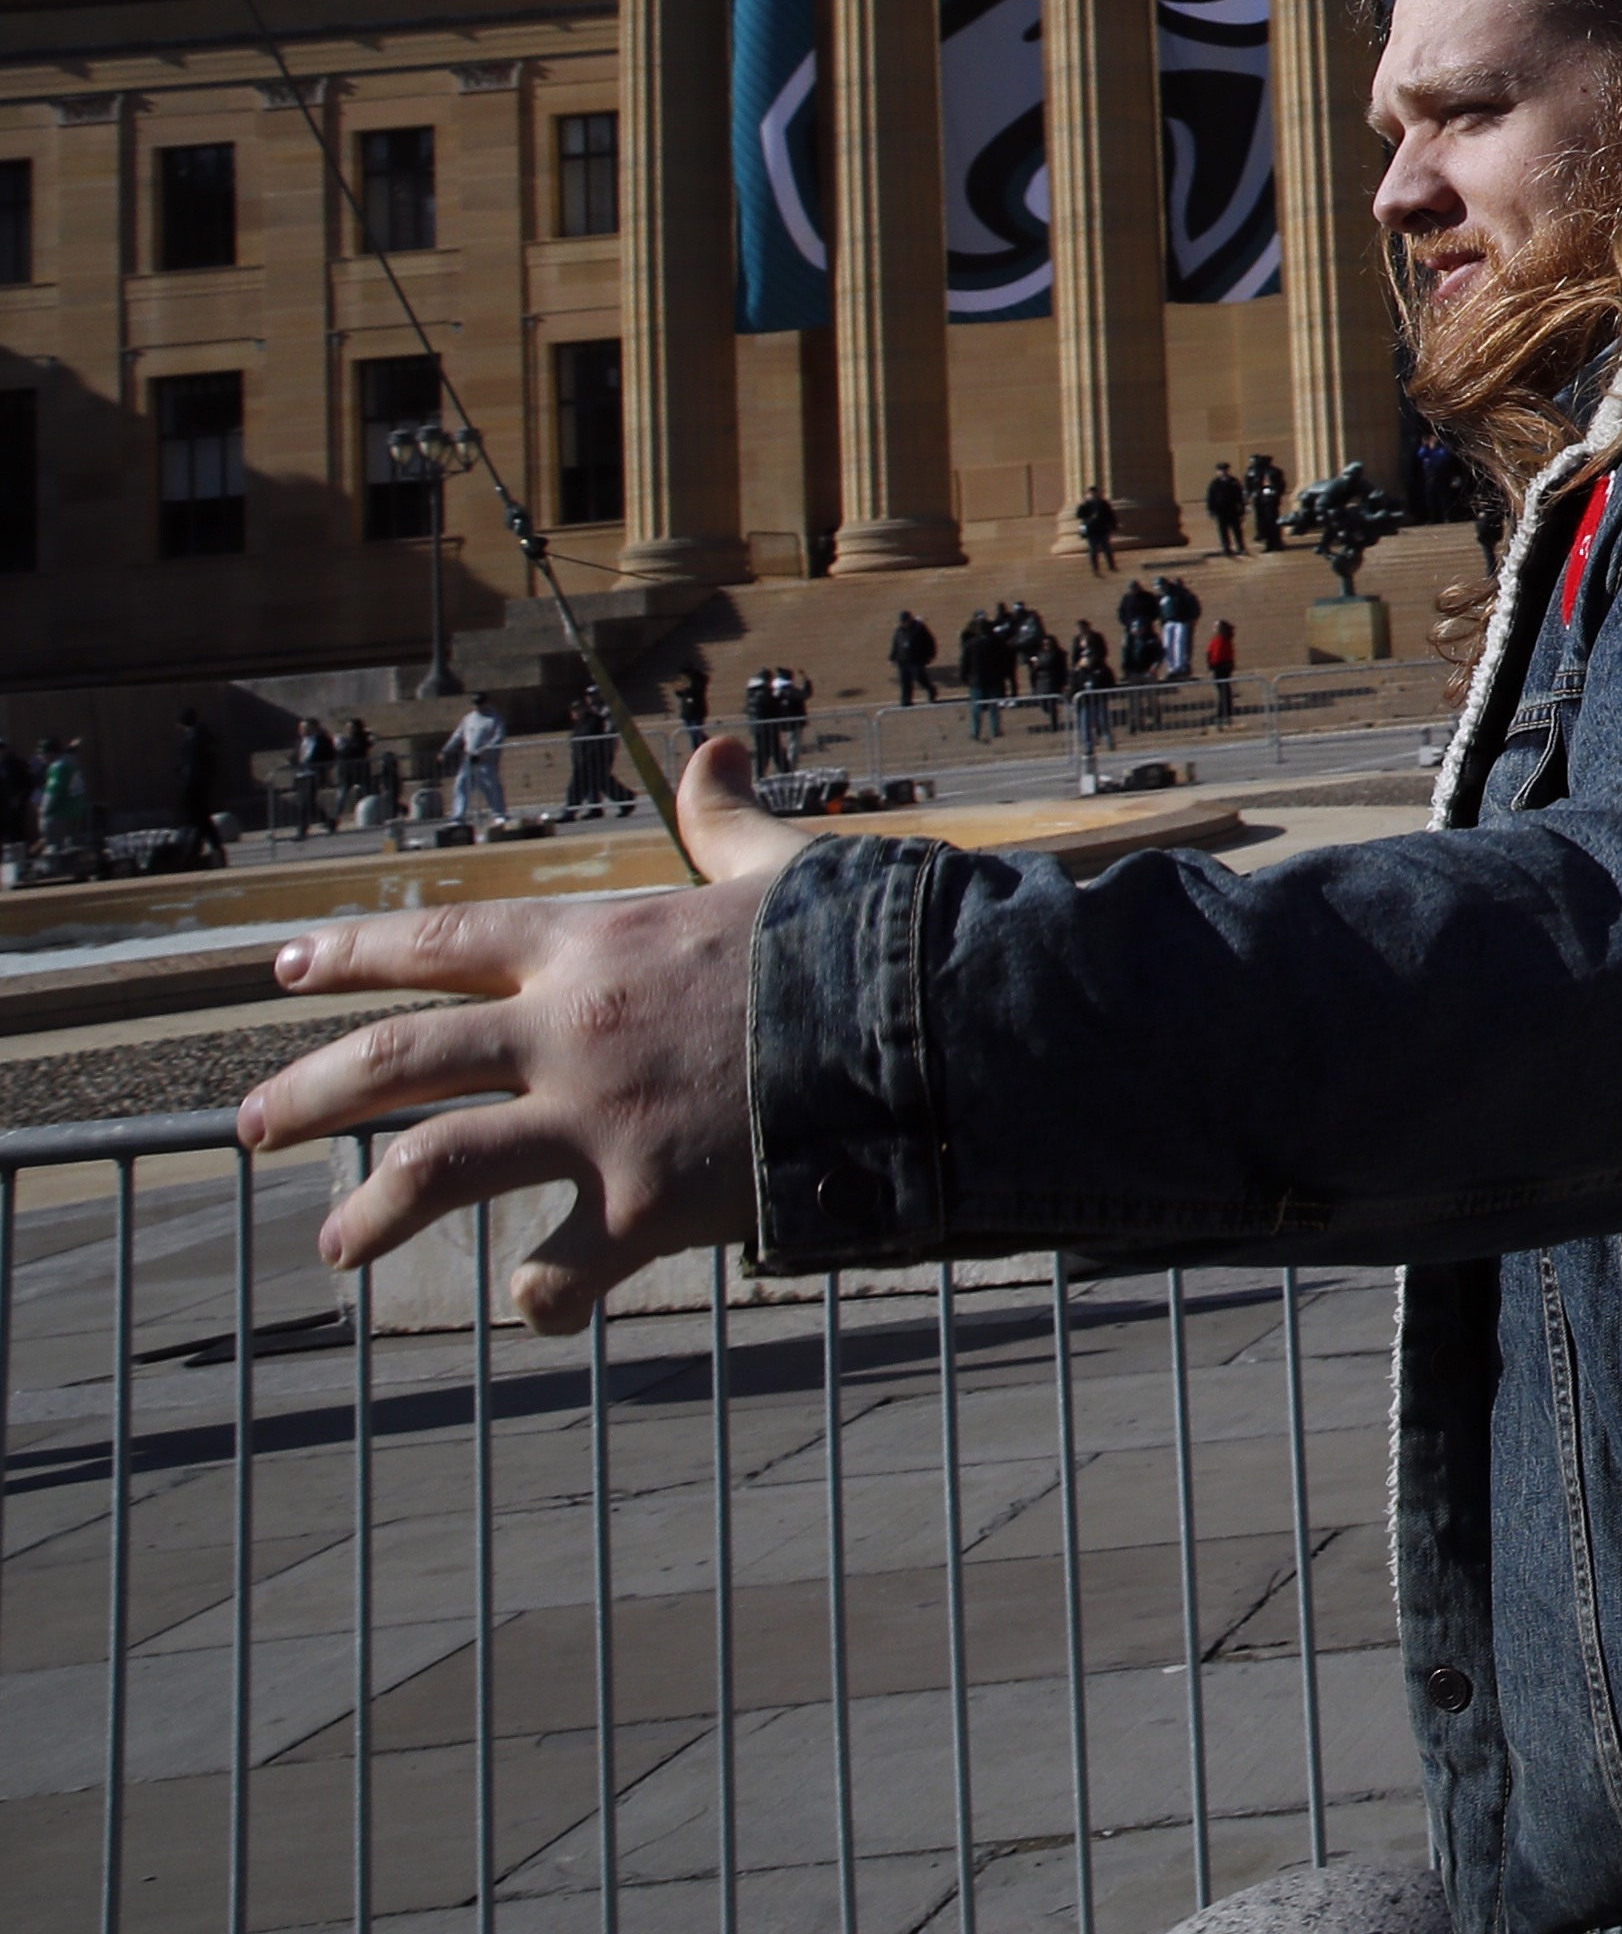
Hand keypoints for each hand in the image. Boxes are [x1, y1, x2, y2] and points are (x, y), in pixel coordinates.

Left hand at [239, 736, 814, 1333]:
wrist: (924, 1031)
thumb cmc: (854, 946)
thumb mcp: (777, 871)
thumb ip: (724, 824)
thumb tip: (711, 757)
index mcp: (593, 944)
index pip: (437, 942)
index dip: (350, 955)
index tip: (284, 971)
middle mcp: (570, 1031)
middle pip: (394, 1059)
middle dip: (306, 1095)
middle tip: (252, 1126)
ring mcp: (598, 1123)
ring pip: (432, 1170)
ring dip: (369, 1214)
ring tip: (333, 1246)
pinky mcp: (643, 1206)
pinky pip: (558, 1269)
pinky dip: (540, 1296)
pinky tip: (534, 1307)